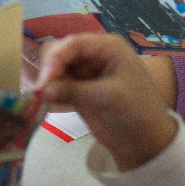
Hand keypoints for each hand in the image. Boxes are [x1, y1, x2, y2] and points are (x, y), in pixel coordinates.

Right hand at [35, 34, 178, 171]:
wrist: (145, 142)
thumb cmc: (135, 112)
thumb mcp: (107, 98)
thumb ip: (73, 91)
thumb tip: (39, 90)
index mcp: (108, 47)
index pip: (74, 43)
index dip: (55, 58)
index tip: (43, 81)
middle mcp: (95, 55)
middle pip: (60, 52)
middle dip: (49, 69)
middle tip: (40, 92)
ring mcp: (85, 72)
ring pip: (56, 68)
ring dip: (46, 80)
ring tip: (40, 98)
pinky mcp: (78, 90)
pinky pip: (57, 84)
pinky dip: (49, 91)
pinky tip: (42, 101)